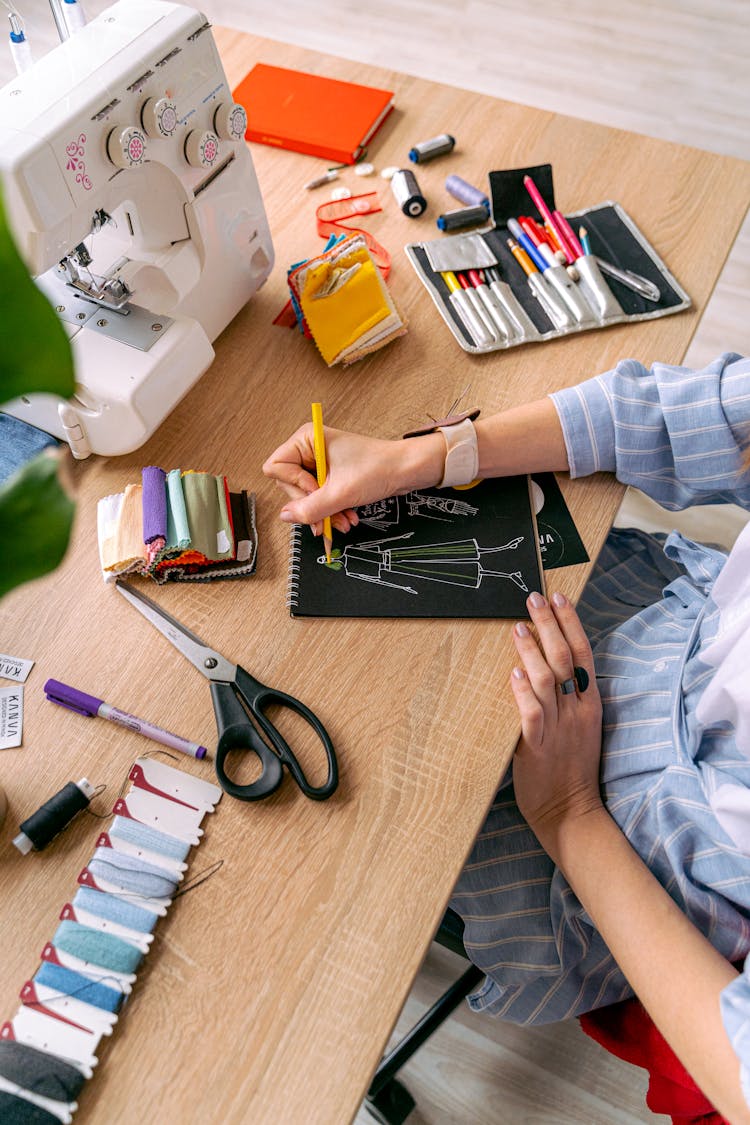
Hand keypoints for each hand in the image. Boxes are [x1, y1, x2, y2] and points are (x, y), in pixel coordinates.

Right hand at [262, 424, 443, 533]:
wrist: (408, 470)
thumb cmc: (379, 468)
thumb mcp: (340, 493)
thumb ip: (309, 508)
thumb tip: (284, 516)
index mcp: (306, 438)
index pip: (276, 467)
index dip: (295, 485)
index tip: (318, 491)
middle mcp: (310, 447)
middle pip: (289, 484)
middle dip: (311, 505)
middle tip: (328, 519)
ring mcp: (319, 461)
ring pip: (306, 495)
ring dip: (323, 511)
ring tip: (342, 522)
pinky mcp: (330, 473)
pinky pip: (319, 496)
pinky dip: (331, 509)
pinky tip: (345, 517)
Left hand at [510, 591, 603, 862]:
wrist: (570, 813)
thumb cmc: (569, 770)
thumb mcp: (577, 728)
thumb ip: (565, 699)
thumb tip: (542, 664)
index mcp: (588, 704)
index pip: (583, 653)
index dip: (570, 622)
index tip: (558, 597)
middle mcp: (576, 711)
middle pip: (565, 657)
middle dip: (549, 624)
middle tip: (533, 598)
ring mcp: (559, 728)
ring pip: (547, 679)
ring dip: (531, 650)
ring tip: (517, 628)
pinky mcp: (538, 747)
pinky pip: (533, 713)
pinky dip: (523, 691)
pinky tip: (514, 672)